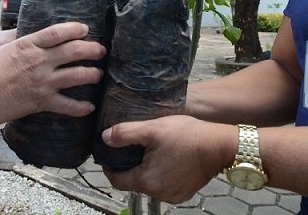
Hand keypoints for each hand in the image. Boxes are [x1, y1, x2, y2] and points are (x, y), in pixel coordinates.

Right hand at [0, 22, 105, 127]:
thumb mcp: (2, 48)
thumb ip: (19, 41)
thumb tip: (29, 34)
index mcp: (29, 45)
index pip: (59, 32)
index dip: (76, 29)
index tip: (85, 29)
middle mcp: (40, 61)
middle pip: (74, 51)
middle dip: (92, 49)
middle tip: (101, 50)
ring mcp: (43, 82)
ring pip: (77, 75)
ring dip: (92, 74)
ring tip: (98, 74)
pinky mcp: (42, 102)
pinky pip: (68, 105)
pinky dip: (81, 108)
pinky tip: (89, 107)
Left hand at [102, 115, 236, 203]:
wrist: (219, 144)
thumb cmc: (187, 135)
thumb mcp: (152, 129)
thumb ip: (126, 133)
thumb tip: (105, 138)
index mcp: (148, 181)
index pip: (118, 181)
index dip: (109, 167)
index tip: (108, 153)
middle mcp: (160, 194)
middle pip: (134, 181)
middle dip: (129, 164)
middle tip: (130, 145)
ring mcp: (174, 195)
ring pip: (150, 182)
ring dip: (146, 168)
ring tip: (148, 148)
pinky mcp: (185, 191)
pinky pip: (164, 183)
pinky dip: (160, 172)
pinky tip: (164, 155)